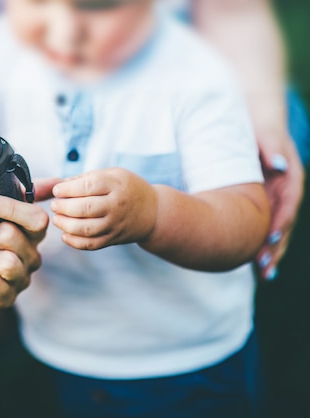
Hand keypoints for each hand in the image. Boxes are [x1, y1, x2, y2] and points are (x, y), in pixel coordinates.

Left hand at [50, 169, 157, 249]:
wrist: (153, 212)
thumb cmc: (128, 188)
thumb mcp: (113, 174)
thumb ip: (88, 177)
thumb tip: (63, 184)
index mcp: (116, 185)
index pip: (88, 186)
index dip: (68, 189)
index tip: (57, 190)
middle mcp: (116, 206)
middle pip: (85, 209)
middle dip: (64, 207)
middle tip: (55, 204)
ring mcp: (115, 225)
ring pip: (86, 229)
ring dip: (66, 225)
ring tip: (57, 218)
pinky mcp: (113, 239)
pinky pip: (91, 244)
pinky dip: (74, 242)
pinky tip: (65, 234)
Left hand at [255, 130, 304, 280]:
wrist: (253, 121)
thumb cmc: (257, 127)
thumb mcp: (266, 133)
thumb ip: (273, 147)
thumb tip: (280, 165)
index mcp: (290, 178)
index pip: (289, 204)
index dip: (281, 222)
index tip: (269, 239)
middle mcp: (286, 192)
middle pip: (284, 223)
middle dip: (276, 247)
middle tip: (265, 268)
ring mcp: (275, 199)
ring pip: (275, 230)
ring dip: (271, 252)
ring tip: (265, 274)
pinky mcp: (262, 204)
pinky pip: (262, 226)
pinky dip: (258, 243)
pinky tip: (252, 262)